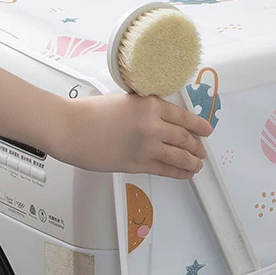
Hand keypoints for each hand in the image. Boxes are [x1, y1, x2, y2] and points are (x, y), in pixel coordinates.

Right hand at [52, 92, 212, 178]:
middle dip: (197, 147)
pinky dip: (178, 173)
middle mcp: (153, 125)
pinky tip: (184, 174)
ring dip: (192, 162)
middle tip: (202, 150)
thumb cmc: (89, 113)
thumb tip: (161, 119)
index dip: (199, 125)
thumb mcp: (125, 100)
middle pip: (185, 138)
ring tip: (198, 165)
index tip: (206, 130)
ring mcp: (147, 146)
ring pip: (179, 156)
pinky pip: (165, 170)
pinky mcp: (137, 164)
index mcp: (150, 105)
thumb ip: (145, 109)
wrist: (69, 128)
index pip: (184, 116)